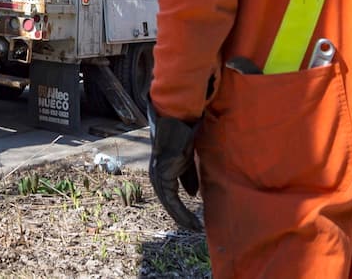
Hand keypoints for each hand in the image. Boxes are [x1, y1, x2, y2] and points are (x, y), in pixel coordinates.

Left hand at [148, 105, 203, 231]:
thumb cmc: (182, 138)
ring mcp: (158, 176)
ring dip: (182, 217)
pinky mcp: (163, 175)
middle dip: (182, 217)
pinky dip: (181, 210)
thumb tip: (192, 195)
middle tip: (195, 228)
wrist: (177, 123)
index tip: (193, 220)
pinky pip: (171, 199)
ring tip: (195, 227)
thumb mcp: (187, 162)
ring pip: (169, 204)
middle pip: (168, 203)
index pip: (170, 196)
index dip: (181, 209)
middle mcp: (156, 177)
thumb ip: (187, 178)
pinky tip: (191, 218)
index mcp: (161, 173)